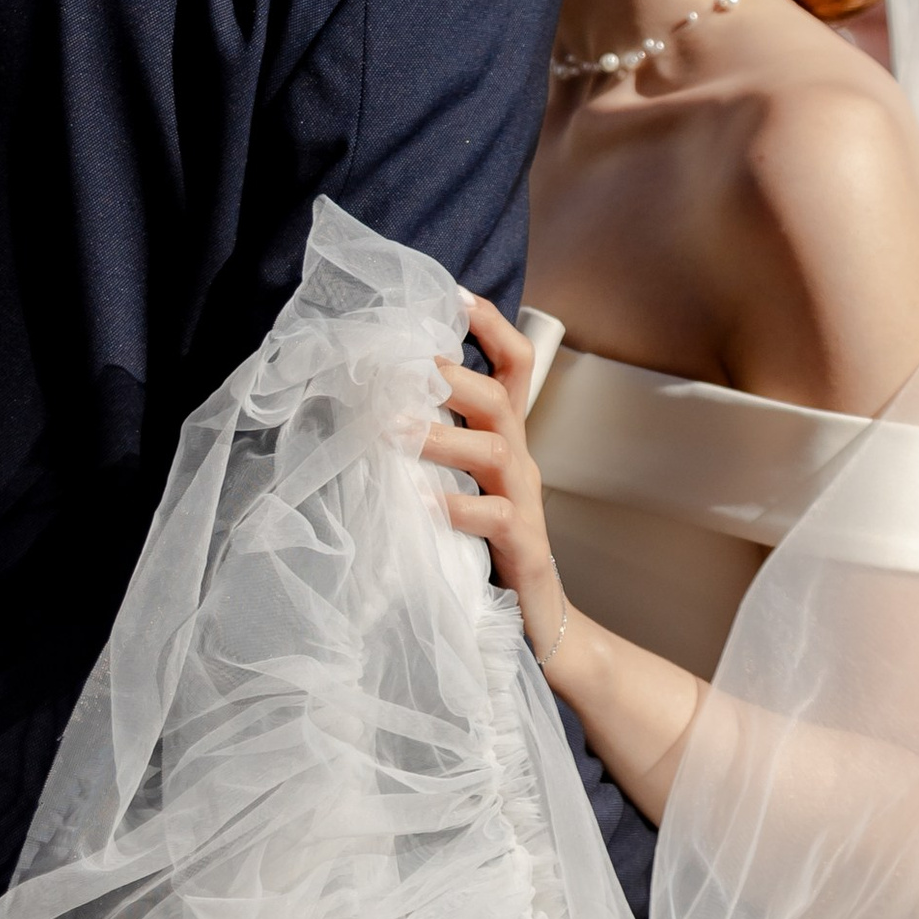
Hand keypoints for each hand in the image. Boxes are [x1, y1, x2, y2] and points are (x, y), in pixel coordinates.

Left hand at [423, 297, 568, 668]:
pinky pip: (494, 517)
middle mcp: (520, 461)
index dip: (492, 326)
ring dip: (440, 437)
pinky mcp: (523, 547)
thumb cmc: (488, 546)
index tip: (453, 295)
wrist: (541, 623)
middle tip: (398, 368)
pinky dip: (455, 506)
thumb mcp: (462, 482)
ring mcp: (525, 503)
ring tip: (392, 430)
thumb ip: (435, 441)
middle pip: (499, 399)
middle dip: (450, 378)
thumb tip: (377, 401)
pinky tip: (417, 502)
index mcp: (507, 438)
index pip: (515, 365)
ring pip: (493, 451)